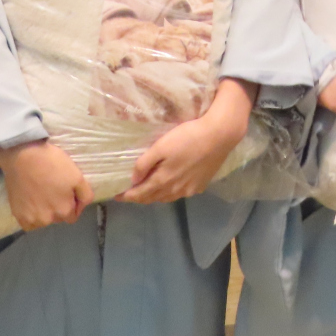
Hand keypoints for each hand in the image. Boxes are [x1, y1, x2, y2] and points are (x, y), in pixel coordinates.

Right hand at [0, 138, 92, 229]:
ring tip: (40, 194)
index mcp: (64, 211)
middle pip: (58, 218)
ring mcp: (32, 219)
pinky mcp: (18, 215)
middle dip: (58, 207)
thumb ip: (85, 195)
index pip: (72, 216)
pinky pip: (29, 224)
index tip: (65, 192)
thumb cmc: (52, 164)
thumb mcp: (78, 176)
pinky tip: (31, 202)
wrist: (23, 156)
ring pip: (43, 221)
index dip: (71, 204)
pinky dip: (31, 216)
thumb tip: (82, 206)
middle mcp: (48, 220)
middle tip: (52, 189)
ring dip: (44, 212)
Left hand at [119, 78, 256, 203]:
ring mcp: (189, 190)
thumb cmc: (187, 137)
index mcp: (163, 181)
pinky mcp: (201, 186)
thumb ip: (144, 164)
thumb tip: (133, 180)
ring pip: (167, 197)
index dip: (127, 196)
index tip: (116, 196)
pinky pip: (180, 193)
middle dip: (140, 197)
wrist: (219, 136)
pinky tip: (172, 184)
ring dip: (155, 196)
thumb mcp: (161, 146)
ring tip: (148, 190)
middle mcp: (175, 190)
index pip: (140, 194)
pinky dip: (171, 192)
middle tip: (130, 193)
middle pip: (153, 198)